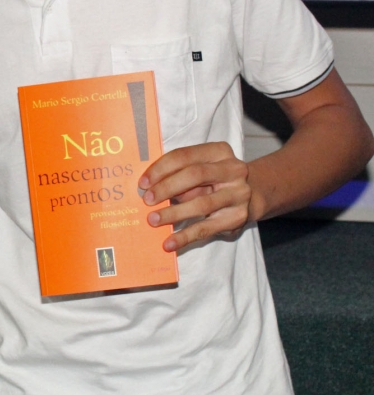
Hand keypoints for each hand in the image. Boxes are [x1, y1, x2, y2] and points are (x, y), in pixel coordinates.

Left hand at [138, 142, 252, 251]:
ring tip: (153, 220)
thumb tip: (149, 188)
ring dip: (173, 213)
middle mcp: (233, 170)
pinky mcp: (237, 218)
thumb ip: (179, 174)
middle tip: (147, 200)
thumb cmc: (214, 179)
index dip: (161, 169)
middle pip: (195, 175)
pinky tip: (169, 243)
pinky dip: (185, 237)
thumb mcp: (200, 169)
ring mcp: (238, 194)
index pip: (185, 156)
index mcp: (219, 151)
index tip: (143, 182)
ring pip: (201, 204)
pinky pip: (206, 228)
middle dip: (166, 188)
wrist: (253, 195)